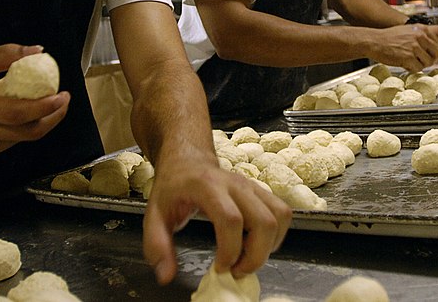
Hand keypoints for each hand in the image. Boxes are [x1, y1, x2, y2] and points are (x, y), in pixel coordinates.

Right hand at [0, 44, 69, 158]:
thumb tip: (38, 51)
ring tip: (51, 103)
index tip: (62, 95)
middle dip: (54, 117)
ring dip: (43, 121)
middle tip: (64, 100)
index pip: (17, 113)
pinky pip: (14, 140)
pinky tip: (29, 113)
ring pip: (24, 138)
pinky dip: (27, 127)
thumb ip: (6, 54)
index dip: (44, 107)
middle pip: (27, 132)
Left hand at [142, 153, 291, 284]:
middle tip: (236, 270)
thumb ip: (157, 245)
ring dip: (270, 245)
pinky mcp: (261, 191)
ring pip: (280, 216)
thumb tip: (166, 275)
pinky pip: (282, 213)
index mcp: (207, 186)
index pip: (231, 219)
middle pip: (264, 220)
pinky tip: (257, 245)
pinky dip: (276, 235)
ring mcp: (252, 186)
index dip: (230, 249)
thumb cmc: (173, 187)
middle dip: (256, 255)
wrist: (187, 161)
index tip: (220, 268)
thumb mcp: (154, 214)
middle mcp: (236, 184)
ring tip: (247, 258)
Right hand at [366, 24, 437, 71]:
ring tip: (410, 62)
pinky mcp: (408, 57)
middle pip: (437, 53)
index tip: (428, 55)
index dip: (434, 52)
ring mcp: (414, 47)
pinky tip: (404, 64)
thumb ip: (421, 36)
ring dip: (420, 65)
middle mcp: (420, 36)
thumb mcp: (408, 30)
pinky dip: (412, 69)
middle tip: (421, 62)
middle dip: (431, 60)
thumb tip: (432, 47)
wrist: (373, 41)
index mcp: (422, 29)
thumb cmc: (388, 37)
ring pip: (428, 62)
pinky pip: (418, 68)